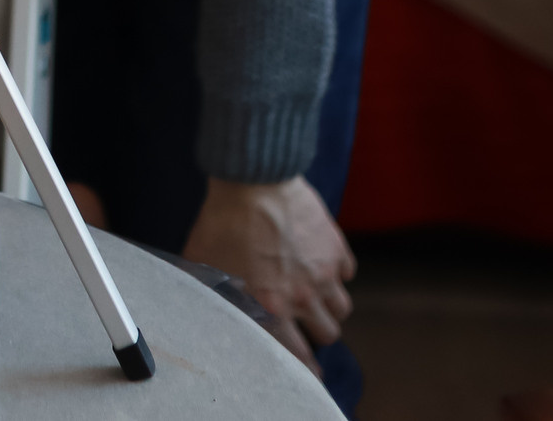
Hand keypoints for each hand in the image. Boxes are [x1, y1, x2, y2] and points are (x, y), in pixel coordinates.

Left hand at [182, 175, 354, 368]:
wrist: (253, 180)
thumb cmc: (223, 221)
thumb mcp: (206, 264)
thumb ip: (214, 293)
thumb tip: (205, 307)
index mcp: (270, 307)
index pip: (297, 355)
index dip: (305, 369)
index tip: (309, 373)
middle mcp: (303, 296)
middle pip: (329, 333)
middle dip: (318, 332)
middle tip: (306, 322)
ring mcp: (324, 271)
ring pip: (342, 307)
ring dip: (330, 305)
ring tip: (316, 295)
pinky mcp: (336, 247)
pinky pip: (347, 272)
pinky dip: (337, 272)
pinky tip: (320, 263)